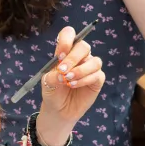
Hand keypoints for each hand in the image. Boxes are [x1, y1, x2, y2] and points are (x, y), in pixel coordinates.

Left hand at [37, 26, 105, 145]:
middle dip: (73, 58)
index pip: (69, 34)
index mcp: (65, 52)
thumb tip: (62, 72)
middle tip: (63, 71)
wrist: (58, 110)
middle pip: (84, 46)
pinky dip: (85, 79)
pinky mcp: (97, 80)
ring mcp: (89, 67)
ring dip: (81, 70)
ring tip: (68, 81)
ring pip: (94, 60)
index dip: (66, 40)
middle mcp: (79, 57)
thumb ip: (53, 74)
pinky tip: (74, 85)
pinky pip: (97, 74)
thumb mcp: (47, 82)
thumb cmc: (52, 92)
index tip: (60, 54)